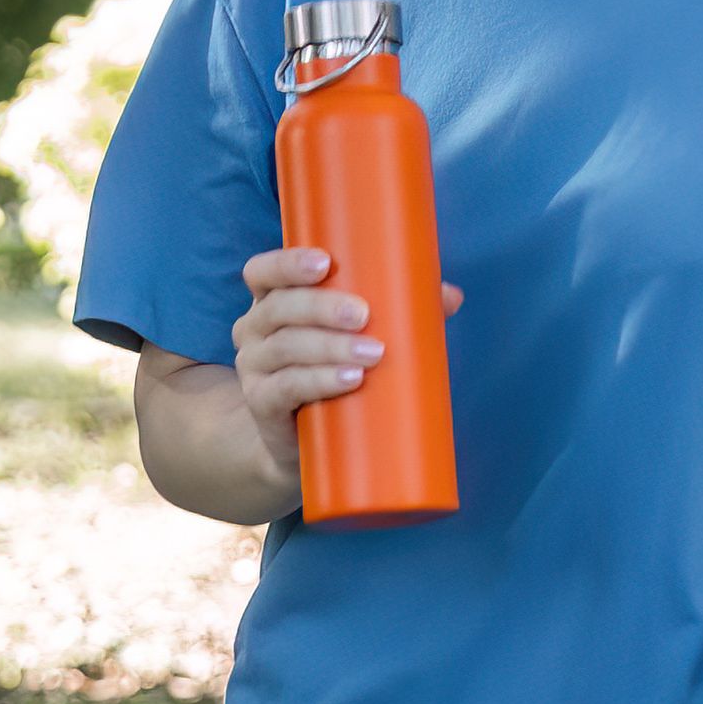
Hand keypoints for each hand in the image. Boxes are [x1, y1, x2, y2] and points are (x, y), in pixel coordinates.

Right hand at [229, 246, 465, 424]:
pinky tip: (349, 379)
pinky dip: (319, 381)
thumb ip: (400, 311)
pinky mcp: (262, 404)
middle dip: (322, 307)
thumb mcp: (356, 336)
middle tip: (365, 315)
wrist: (299, 441)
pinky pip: (285, 388)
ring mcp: (253, 368)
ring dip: (330, 347)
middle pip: (280, 307)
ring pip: (286, 348)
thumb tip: (450, 295)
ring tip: (372, 353)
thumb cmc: (329, 371)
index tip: (325, 262)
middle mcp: (253, 329)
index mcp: (272, 301)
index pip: (263, 271)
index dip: (287, 263)